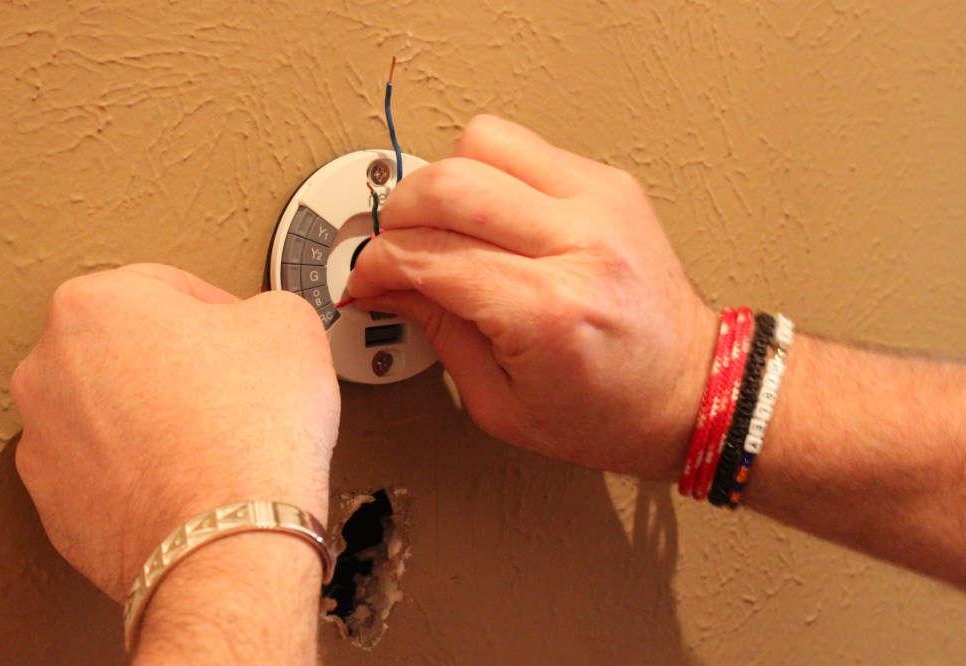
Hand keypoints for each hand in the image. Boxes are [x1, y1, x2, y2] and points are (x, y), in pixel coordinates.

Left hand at [11, 264, 339, 600]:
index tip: (247, 340)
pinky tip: (190, 479)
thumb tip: (259, 324)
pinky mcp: (56, 505)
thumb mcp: (291, 324)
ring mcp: (45, 442)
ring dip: (156, 417)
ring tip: (213, 441)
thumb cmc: (252, 432)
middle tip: (232, 389)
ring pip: (114, 411)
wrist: (230, 539)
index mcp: (95, 304)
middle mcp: (49, 369)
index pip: (172, 289)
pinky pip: (107, 470)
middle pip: (132, 349)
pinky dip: (142, 470)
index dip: (224, 313)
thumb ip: (265, 305)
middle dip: (180, 364)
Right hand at [347, 115, 715, 478]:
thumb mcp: (501, 403)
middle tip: (392, 249)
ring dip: (443, 181)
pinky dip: (488, 173)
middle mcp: (580, 244)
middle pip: (449, 184)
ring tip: (440, 226)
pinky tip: (487, 214)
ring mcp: (601, 204)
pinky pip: (524, 147)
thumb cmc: (611, 412)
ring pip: (484, 141)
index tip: (364, 280)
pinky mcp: (610, 185)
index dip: (377, 266)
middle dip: (398, 215)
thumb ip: (438, 332)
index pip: (431, 256)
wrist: (692, 390)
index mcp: (550, 312)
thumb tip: (388, 284)